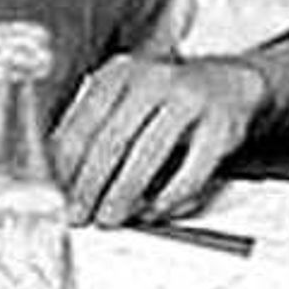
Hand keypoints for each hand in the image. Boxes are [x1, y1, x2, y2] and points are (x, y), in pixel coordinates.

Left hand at [53, 53, 263, 225]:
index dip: (68, 165)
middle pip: (111, 140)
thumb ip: (94, 126)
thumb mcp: (125, 97)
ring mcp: (188, 100)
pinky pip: (190, 171)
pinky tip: (154, 209)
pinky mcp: (219, 126)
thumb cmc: (166, 98)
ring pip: (146, 156)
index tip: (60, 193)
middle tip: (81, 212)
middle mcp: (153, 79)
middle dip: (91, 185)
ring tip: (111, 216)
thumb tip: (61, 172)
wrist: (228, 83)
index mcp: (121, 72)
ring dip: (123, 194)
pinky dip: (168, 197)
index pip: (83, 122)